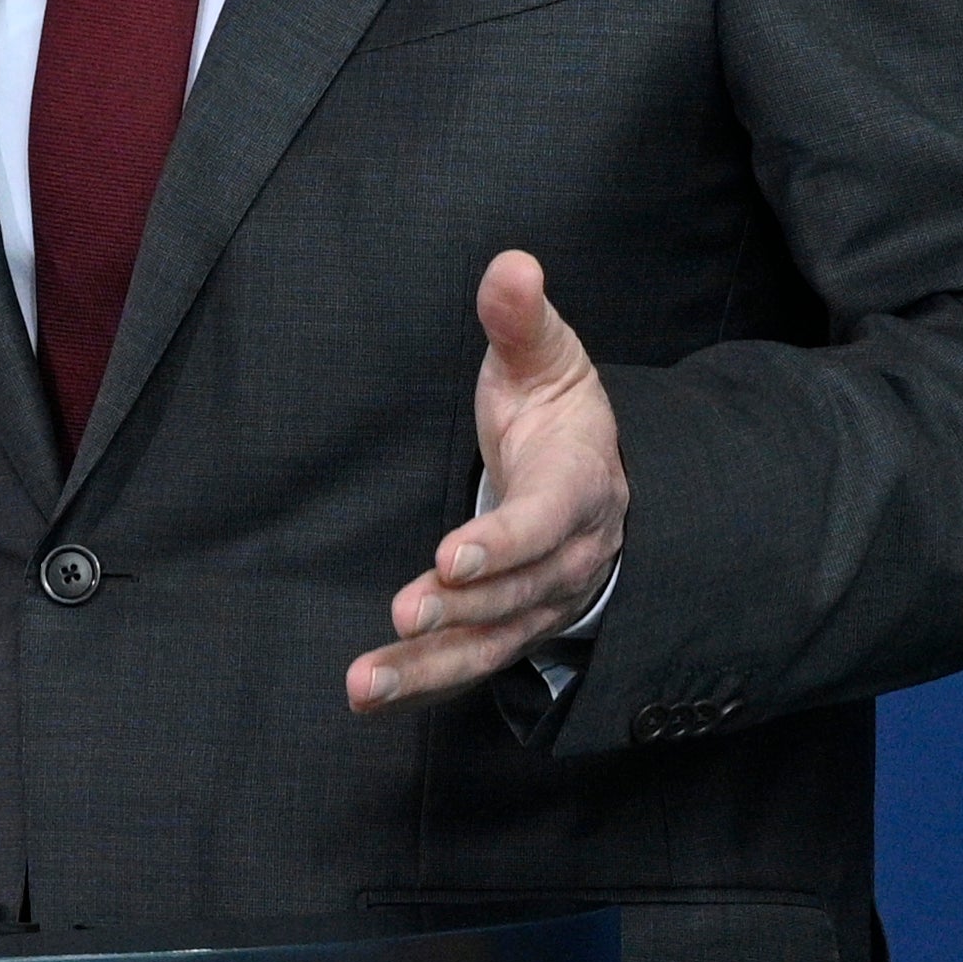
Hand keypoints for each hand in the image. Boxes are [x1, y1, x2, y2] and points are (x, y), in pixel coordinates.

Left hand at [348, 251, 628, 713]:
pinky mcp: (513, 626)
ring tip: (365, 684)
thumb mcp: (545, 356)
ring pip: (492, 641)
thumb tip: (513, 264)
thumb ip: (520, 319)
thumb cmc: (558, 409)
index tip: (453, 556)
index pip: (546, 518)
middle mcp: (569, 555)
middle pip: (518, 591)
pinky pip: (471, 661)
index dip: (504, 540)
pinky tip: (370, 696)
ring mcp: (544, 600)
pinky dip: (423, 682)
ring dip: (430, 666)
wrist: (597, 472)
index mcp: (581, 485)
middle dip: (463, 606)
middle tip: (405, 613)